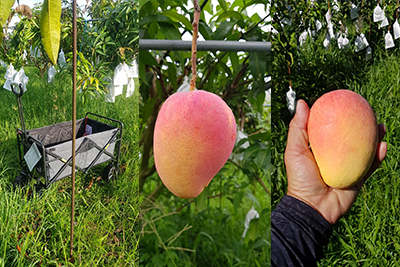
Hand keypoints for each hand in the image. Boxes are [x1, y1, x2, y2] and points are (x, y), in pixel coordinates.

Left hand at [285, 99, 386, 224]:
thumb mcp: (295, 150)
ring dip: (375, 137)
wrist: (313, 207)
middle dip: (361, 124)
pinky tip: (383, 145)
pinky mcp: (358, 178)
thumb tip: (302, 102)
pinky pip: (371, 166)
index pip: (331, 128)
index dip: (339, 116)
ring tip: (380, 126)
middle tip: (368, 111)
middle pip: (351, 137)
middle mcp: (335, 156)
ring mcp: (348, 167)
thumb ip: (297, 128)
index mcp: (320, 148)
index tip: (346, 102)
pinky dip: (378, 156)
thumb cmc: (300, 178)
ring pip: (364, 149)